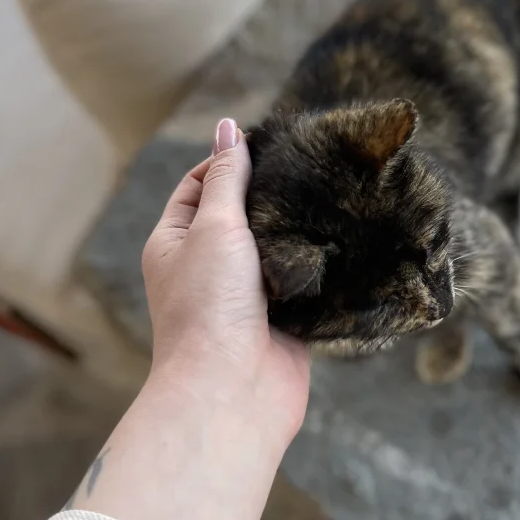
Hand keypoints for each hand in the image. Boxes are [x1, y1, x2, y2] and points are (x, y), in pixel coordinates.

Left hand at [142, 118, 309, 451]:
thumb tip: (227, 126)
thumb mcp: (215, 227)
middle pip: (241, 215)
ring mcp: (246, 295)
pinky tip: (344, 239)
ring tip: (331, 195)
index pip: (200, 186)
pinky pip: (303, 281)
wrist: (232, 392)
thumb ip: (228, 177)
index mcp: (175, 243)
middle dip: (272, 194)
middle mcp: (208, 267)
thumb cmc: (209, 307)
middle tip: (310, 165)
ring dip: (299, 230)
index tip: (271, 143)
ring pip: (276, 248)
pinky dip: (320, 265)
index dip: (230, 161)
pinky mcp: (283, 319)